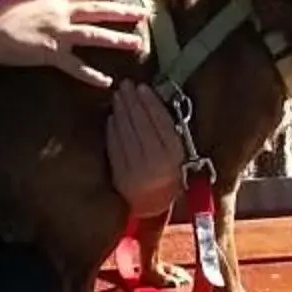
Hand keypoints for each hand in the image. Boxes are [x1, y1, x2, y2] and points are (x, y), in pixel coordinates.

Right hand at [0, 0, 148, 87]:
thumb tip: (55, 2)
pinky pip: (75, 66)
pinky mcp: (50, 54)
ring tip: (136, 44)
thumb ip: (46, 2)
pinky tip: (106, 82)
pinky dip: (91, 76)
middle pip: (98, 11)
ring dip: (116, 40)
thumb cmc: (1, 15)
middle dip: (122, 12)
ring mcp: (57, 33)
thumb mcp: (27, 1)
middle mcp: (60, 13)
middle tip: (144, 14)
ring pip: (94, 35)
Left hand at [107, 78, 183, 216]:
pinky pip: (115, 146)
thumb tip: (151, 101)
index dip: (150, 102)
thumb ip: (169, 131)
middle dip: (132, 101)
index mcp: (174, 156)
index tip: (143, 87)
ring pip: (126, 133)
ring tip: (118, 96)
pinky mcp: (120, 175)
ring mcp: (136, 169)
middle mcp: (155, 162)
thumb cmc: (170, 175)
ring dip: (121, 111)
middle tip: (126, 85)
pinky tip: (112, 116)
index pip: (160, 122)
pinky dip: (113, 129)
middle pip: (141, 124)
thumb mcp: (178, 155)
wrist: (154, 207)